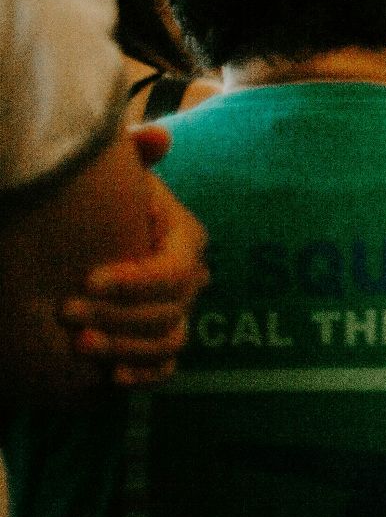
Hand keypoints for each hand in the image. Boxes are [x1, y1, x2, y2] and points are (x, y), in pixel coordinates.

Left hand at [58, 126, 208, 387]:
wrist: (82, 238)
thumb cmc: (99, 204)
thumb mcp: (116, 177)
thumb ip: (133, 155)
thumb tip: (158, 137)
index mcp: (185, 239)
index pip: (176, 271)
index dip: (137, 281)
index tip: (88, 279)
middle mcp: (189, 279)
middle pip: (171, 310)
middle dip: (119, 315)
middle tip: (65, 311)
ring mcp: (175, 313)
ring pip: (169, 342)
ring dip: (126, 348)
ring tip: (78, 344)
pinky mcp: (156, 343)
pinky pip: (164, 369)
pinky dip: (143, 376)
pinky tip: (111, 379)